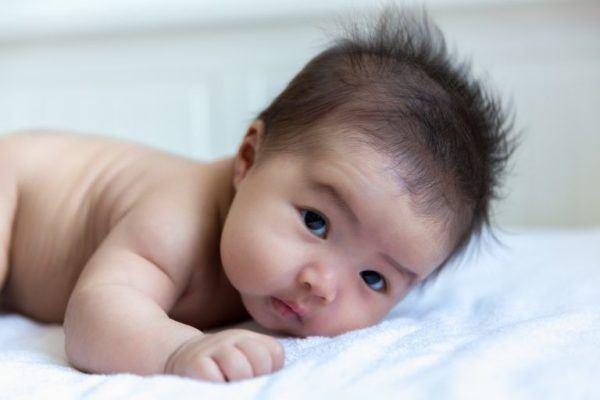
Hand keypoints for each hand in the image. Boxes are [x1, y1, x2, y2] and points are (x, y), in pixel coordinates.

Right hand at [164, 329, 284, 381]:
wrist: (181, 356)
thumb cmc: (219, 367)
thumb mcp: (243, 358)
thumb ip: (260, 365)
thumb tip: (271, 384)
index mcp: (248, 337)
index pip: (274, 352)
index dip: (272, 371)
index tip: (259, 378)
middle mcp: (232, 338)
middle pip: (260, 358)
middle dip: (257, 378)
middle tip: (245, 386)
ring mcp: (213, 348)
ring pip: (240, 368)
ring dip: (239, 384)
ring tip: (231, 388)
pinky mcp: (195, 363)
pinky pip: (214, 377)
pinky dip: (218, 387)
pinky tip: (215, 388)